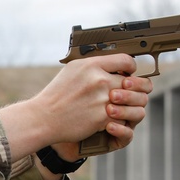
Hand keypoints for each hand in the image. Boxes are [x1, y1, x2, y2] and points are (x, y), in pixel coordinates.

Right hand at [0, 54, 150, 162]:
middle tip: (133, 92)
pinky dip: (121, 119)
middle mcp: (99, 80)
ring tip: (127, 106)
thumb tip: (112, 64)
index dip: (132, 68)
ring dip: (132, 105)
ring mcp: (102, 99)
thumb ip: (93, 65)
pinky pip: (123, 117)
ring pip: (132, 101)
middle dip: (136, 88)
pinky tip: (114, 118)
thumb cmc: (56, 95)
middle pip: (133, 82)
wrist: (43, 118)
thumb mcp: (72, 70)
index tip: (129, 73)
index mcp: (92, 65)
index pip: (126, 60)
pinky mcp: (103, 118)